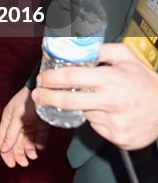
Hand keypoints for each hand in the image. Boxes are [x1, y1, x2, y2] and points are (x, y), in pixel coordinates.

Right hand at [0, 85, 49, 167]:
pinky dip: (39, 144)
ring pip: (27, 142)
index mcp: (8, 120)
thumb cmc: (28, 101)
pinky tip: (41, 146)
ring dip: (29, 151)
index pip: (3, 139)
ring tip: (34, 156)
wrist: (47, 91)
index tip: (10, 164)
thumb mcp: (17, 117)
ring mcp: (29, 125)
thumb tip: (3, 149)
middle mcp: (17, 124)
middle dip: (19, 154)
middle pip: (15, 143)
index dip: (5, 152)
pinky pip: (39, 138)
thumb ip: (11, 133)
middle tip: (24, 164)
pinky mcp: (41, 125)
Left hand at [32, 43, 157, 149]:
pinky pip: (97, 128)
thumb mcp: (126, 56)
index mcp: (111, 79)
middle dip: (47, 98)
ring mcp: (114, 123)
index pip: (71, 78)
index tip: (41, 79)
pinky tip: (108, 113)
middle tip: (38, 95)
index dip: (51, 79)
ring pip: (84, 115)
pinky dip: (97, 120)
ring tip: (96, 100)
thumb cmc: (144, 81)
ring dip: (82, 108)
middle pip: (68, 102)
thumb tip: (77, 45)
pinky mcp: (118, 138)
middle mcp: (111, 102)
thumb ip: (101, 49)